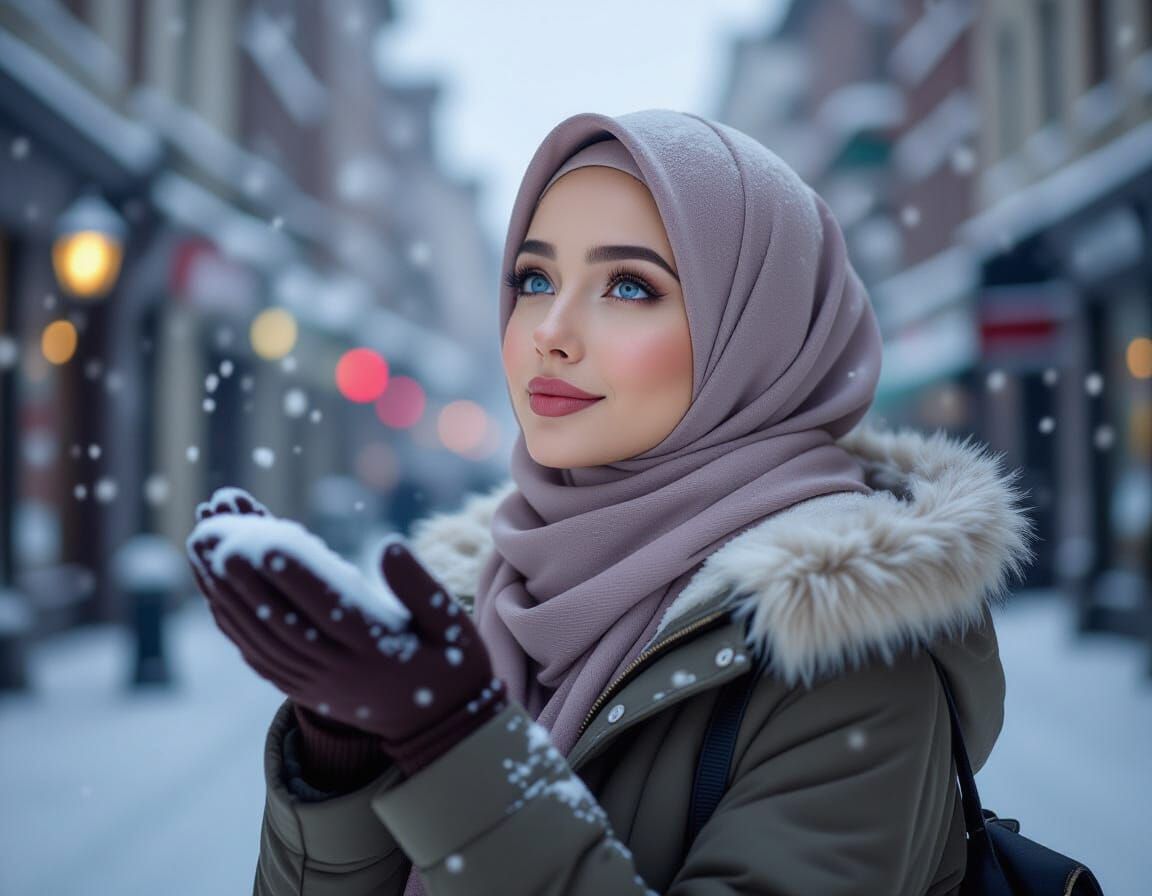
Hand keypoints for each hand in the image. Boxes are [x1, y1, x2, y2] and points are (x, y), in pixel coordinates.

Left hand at [185, 491, 505, 758]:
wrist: (441, 730)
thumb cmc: (452, 664)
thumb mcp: (453, 623)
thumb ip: (421, 586)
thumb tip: (388, 546)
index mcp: (376, 647)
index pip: (322, 603)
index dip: (287, 569)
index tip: (257, 534)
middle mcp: (337, 668)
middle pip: (276, 616)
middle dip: (237, 570)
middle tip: (207, 526)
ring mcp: (316, 682)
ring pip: (258, 634)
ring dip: (222, 590)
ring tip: (199, 545)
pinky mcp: (305, 690)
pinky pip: (258, 656)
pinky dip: (232, 623)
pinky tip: (213, 592)